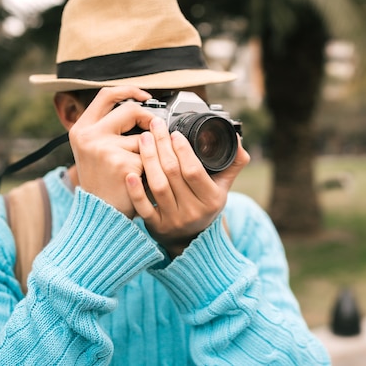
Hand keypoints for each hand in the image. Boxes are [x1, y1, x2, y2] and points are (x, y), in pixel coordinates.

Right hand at [68, 86, 153, 217]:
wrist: (101, 216)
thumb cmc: (104, 184)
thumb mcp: (96, 151)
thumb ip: (111, 129)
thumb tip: (143, 108)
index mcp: (81, 129)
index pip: (106, 95)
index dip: (129, 91)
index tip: (146, 96)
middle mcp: (89, 136)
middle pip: (130, 110)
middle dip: (149, 119)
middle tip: (157, 130)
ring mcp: (104, 149)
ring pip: (144, 138)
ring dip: (150, 153)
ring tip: (140, 168)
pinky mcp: (122, 164)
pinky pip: (150, 158)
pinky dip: (152, 169)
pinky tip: (141, 180)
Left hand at [126, 117, 249, 256]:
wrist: (191, 239)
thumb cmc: (205, 206)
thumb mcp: (223, 186)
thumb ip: (233, 162)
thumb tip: (236, 138)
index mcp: (211, 199)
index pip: (194, 170)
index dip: (182, 150)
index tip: (174, 133)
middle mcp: (193, 211)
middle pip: (173, 173)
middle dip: (162, 146)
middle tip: (154, 127)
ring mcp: (173, 220)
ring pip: (158, 185)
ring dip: (148, 159)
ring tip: (144, 139)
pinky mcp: (156, 227)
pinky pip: (143, 207)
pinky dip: (135, 190)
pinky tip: (129, 174)